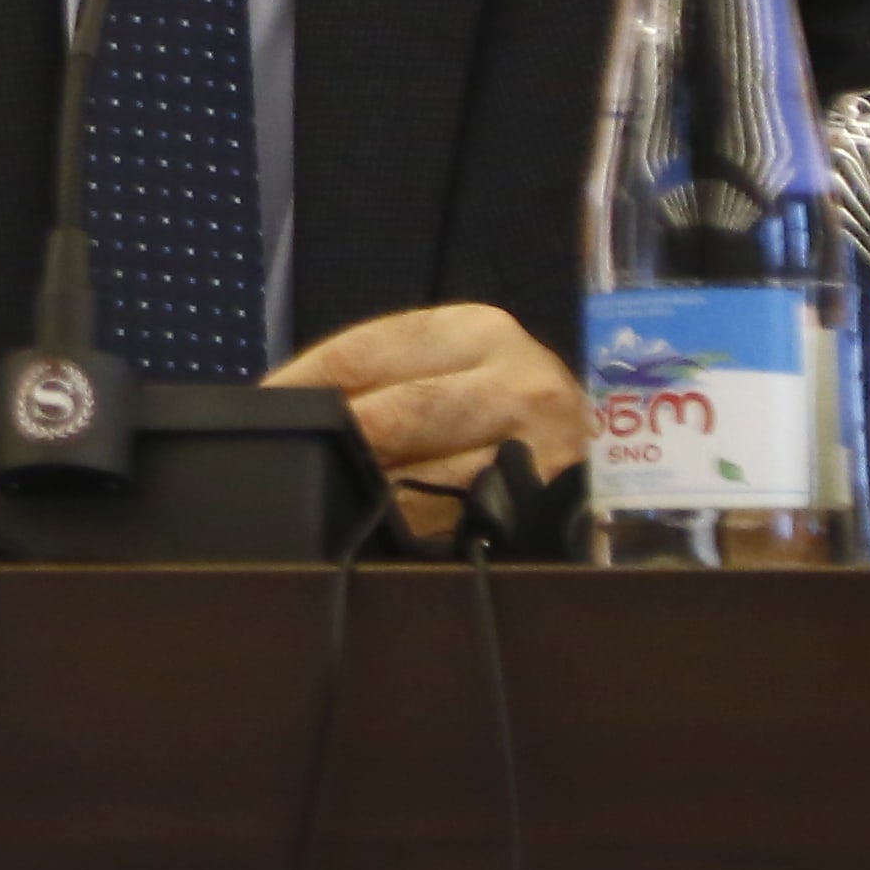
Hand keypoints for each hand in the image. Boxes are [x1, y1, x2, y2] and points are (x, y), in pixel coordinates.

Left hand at [262, 302, 585, 508]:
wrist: (615, 454)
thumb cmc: (497, 411)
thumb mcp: (444, 372)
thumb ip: (376, 381)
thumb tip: (274, 408)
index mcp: (475, 329)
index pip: (362, 353)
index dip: (298, 386)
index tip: (254, 415)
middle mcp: (520, 378)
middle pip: (395, 416)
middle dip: (335, 448)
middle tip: (284, 472)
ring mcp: (548, 445)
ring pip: (427, 478)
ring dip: (369, 500)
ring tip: (329, 508)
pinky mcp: (559, 506)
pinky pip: (465, 524)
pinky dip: (418, 534)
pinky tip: (387, 540)